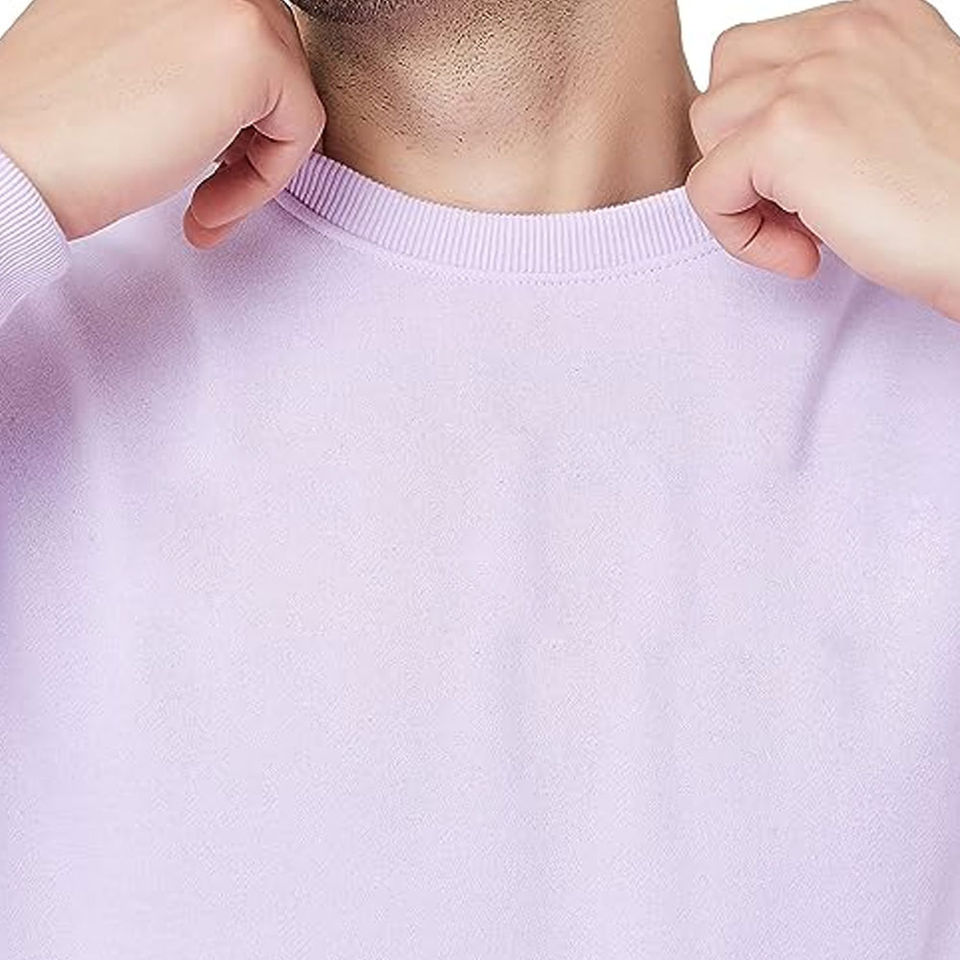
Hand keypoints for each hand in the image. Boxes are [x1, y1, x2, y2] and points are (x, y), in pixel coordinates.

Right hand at [0, 0, 325, 248]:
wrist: (21, 159)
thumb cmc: (62, 125)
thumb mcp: (130, 54)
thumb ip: (184, 49)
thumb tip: (236, 85)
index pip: (237, 30)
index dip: (232, 103)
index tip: (206, 154)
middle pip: (274, 57)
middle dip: (251, 132)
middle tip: (211, 184)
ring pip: (292, 91)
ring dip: (258, 161)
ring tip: (207, 203)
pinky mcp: (253, 49)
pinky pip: (304, 127)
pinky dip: (268, 180)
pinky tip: (210, 207)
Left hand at [685, 0, 959, 321]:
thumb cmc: (956, 201)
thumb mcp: (897, 116)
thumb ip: (836, 103)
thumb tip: (759, 143)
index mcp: (876, 18)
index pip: (765, 54)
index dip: (766, 128)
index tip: (816, 182)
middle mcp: (844, 31)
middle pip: (725, 78)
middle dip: (739, 146)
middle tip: (793, 203)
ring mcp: (810, 78)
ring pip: (705, 128)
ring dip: (738, 190)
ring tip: (799, 229)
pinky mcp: (784, 136)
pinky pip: (705, 190)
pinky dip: (738, 236)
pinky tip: (800, 256)